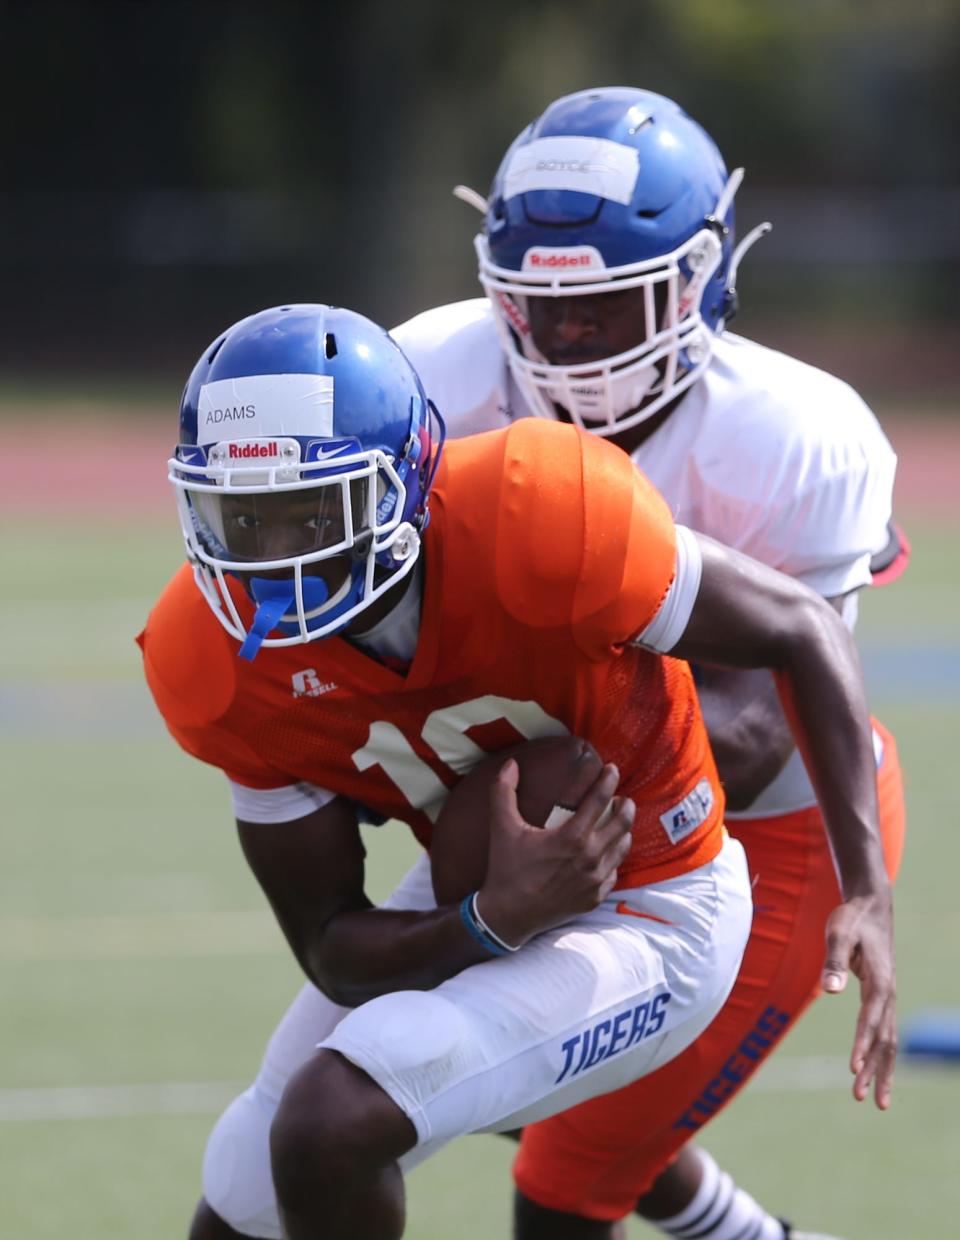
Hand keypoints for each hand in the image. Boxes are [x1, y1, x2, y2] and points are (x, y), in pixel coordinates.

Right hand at [476, 758, 634, 947]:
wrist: (508, 916)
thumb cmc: (506, 870)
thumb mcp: (502, 828)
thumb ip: (503, 792)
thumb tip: (510, 764)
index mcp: (572, 837)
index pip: (600, 800)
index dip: (608, 780)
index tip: (611, 769)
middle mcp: (590, 858)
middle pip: (622, 823)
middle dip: (626, 805)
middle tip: (621, 797)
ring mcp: (596, 880)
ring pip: (623, 847)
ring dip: (623, 830)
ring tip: (617, 821)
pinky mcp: (595, 897)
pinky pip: (614, 872)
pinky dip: (614, 857)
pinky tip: (606, 852)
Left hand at [821, 887, 896, 1108]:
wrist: (870, 909)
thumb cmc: (851, 920)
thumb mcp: (838, 934)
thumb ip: (833, 961)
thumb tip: (830, 990)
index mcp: (880, 982)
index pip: (871, 1020)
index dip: (861, 1044)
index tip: (852, 1068)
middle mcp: (889, 995)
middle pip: (884, 1040)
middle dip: (874, 1070)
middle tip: (861, 1098)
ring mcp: (888, 999)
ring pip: (887, 1042)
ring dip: (879, 1071)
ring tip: (872, 1101)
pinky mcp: (881, 999)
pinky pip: (883, 1033)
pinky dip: (879, 1056)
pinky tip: (872, 1073)